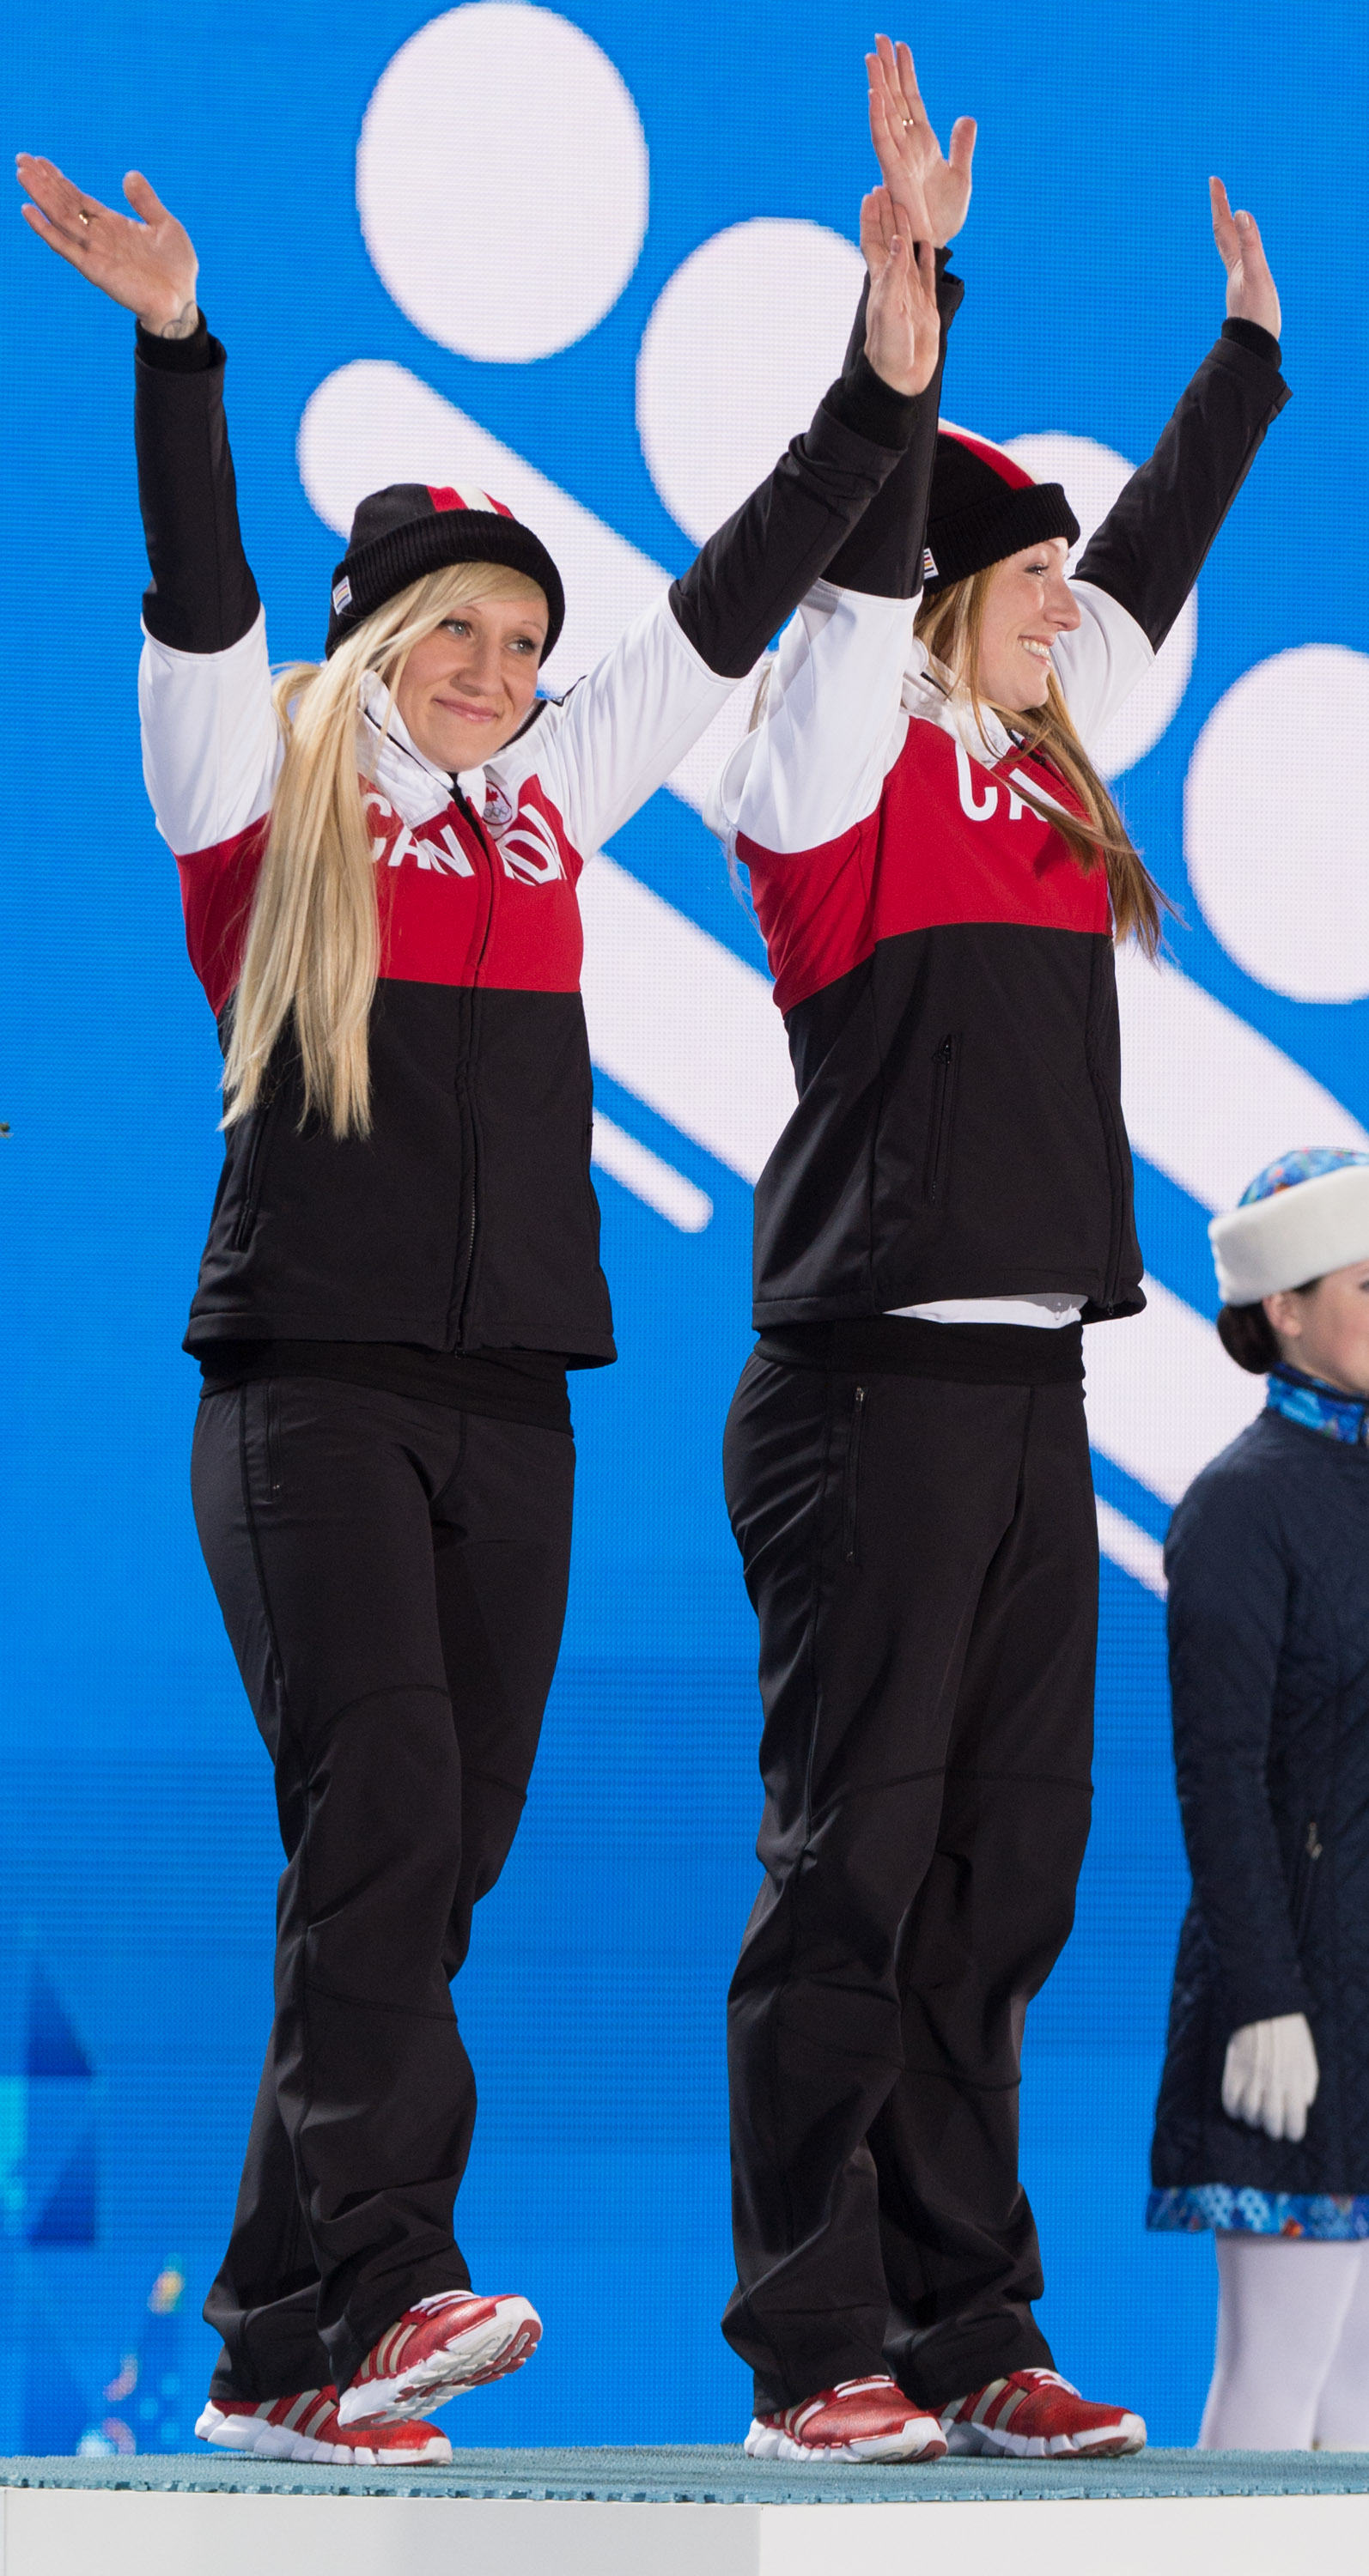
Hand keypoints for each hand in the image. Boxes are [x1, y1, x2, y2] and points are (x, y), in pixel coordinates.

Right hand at [16, 156, 198, 334]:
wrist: (181, 301)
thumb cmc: (176, 268)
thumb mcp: (165, 225)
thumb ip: (145, 201)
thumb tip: (129, 175)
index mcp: (113, 224)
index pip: (78, 197)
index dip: (59, 179)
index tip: (40, 160)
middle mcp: (99, 236)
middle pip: (64, 203)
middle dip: (43, 181)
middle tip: (21, 158)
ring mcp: (94, 251)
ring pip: (61, 218)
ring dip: (41, 196)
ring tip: (22, 174)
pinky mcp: (93, 268)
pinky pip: (65, 247)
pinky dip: (46, 229)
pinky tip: (30, 211)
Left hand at [861, 190, 939, 397]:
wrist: (901, 378)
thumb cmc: (889, 348)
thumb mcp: (890, 309)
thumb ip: (894, 275)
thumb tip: (897, 241)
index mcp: (882, 281)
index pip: (874, 241)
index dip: (872, 218)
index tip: (871, 193)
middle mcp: (895, 283)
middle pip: (890, 240)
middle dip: (888, 214)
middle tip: (887, 186)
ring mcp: (911, 293)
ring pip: (909, 253)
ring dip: (906, 230)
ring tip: (906, 206)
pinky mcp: (926, 306)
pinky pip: (926, 275)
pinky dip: (927, 257)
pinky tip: (928, 244)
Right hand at [867, 35, 974, 248]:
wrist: (936, 243)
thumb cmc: (944, 216)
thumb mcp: (960, 175)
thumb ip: (961, 145)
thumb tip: (966, 116)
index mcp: (922, 143)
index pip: (911, 100)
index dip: (906, 73)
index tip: (901, 47)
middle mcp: (906, 145)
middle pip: (894, 99)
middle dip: (887, 69)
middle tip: (879, 39)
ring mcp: (897, 157)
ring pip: (885, 113)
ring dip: (878, 85)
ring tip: (872, 57)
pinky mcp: (892, 172)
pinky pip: (882, 140)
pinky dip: (878, 117)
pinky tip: (875, 94)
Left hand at [1210, 177, 1280, 340]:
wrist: (1254, 348)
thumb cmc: (1256, 314)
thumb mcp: (1257, 275)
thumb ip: (1250, 245)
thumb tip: (1241, 213)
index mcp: (1235, 263)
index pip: (1223, 226)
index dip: (1219, 203)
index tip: (1213, 180)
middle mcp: (1234, 269)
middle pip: (1224, 234)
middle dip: (1221, 210)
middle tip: (1217, 187)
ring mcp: (1240, 280)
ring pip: (1231, 248)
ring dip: (1228, 228)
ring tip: (1228, 214)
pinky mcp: (1248, 291)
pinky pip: (1242, 262)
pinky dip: (1242, 248)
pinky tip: (1244, 253)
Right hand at [1222, 2012, 1317, 2142]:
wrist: (1264, 2006)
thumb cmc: (1289, 2030)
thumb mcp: (1308, 2054)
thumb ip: (1309, 2081)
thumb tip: (1305, 2103)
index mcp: (1295, 2080)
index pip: (1294, 2120)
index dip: (1293, 2132)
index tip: (1291, 2134)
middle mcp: (1273, 2082)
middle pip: (1271, 2121)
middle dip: (1273, 2131)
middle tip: (1272, 2130)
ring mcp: (1252, 2077)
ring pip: (1250, 2114)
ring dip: (1253, 2120)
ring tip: (1255, 2117)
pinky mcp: (1234, 2069)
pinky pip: (1230, 2100)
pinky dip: (1234, 2110)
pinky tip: (1238, 2108)